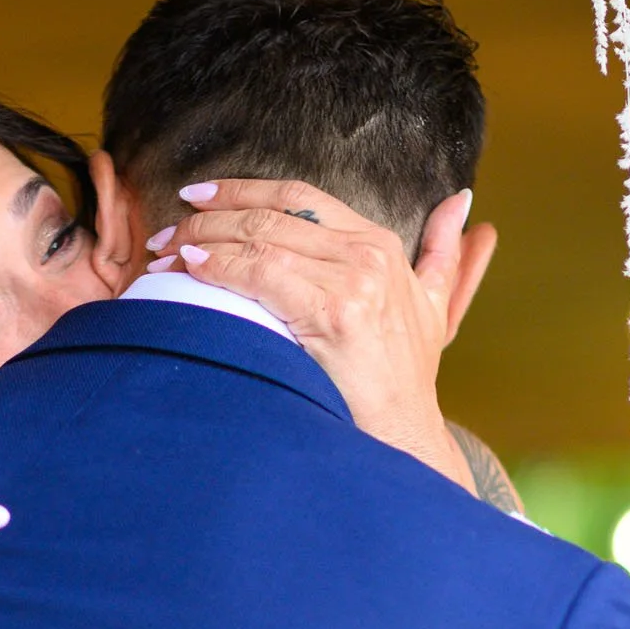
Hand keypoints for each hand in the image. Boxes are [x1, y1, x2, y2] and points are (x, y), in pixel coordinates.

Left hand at [144, 180, 497, 491]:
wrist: (402, 438)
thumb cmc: (404, 382)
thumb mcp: (433, 308)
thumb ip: (443, 254)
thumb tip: (463, 201)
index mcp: (381, 245)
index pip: (299, 198)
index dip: (243, 190)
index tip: (199, 198)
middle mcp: (369, 254)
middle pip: (273, 215)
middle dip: (211, 216)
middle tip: (167, 229)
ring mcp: (353, 282)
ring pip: (260, 240)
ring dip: (204, 241)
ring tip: (166, 251)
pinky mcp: (334, 313)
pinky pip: (260, 274)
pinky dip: (220, 268)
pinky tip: (191, 269)